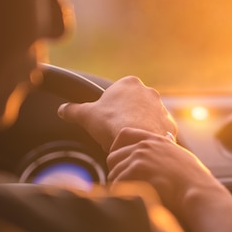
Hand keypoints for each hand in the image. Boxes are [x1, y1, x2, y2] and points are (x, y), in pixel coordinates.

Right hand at [57, 76, 176, 151]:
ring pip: (146, 119)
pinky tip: (140, 147)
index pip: (117, 94)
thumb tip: (62, 109)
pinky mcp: (169, 124)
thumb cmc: (111, 124)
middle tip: (114, 134)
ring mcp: (162, 108)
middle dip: (124, 119)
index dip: (109, 110)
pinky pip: (158, 131)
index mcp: (129, 83)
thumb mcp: (85, 115)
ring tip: (127, 142)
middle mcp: (149, 92)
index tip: (105, 122)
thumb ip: (73, 110)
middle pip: (133, 106)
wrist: (137, 141)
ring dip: (138, 128)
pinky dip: (149, 138)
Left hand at [107, 127, 216, 215]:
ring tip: (131, 194)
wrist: (195, 188)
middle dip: (116, 171)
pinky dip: (121, 194)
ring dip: (119, 185)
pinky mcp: (136, 170)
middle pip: (113, 156)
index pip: (124, 134)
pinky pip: (117, 184)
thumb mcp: (179, 155)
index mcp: (155, 139)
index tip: (118, 160)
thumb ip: (166, 149)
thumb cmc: (192, 178)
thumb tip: (164, 146)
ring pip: (114, 172)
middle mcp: (145, 145)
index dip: (116, 148)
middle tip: (125, 184)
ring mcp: (140, 157)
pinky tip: (132, 198)